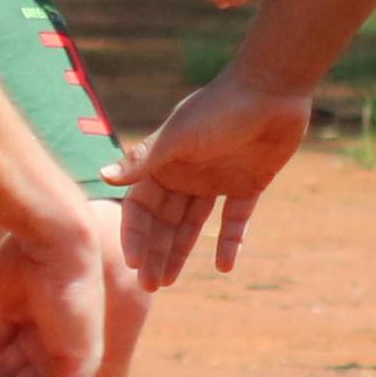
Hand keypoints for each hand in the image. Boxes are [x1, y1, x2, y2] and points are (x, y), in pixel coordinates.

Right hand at [115, 72, 310, 288]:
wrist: (273, 90)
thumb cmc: (221, 108)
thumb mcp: (179, 137)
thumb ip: (144, 160)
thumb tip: (103, 176)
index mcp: (164, 162)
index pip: (140, 206)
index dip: (136, 234)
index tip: (135, 262)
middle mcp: (185, 173)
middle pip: (163, 221)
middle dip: (154, 252)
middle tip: (149, 287)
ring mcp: (216, 180)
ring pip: (192, 224)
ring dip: (180, 251)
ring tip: (169, 281)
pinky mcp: (248, 184)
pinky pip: (234, 219)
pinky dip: (229, 242)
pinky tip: (224, 266)